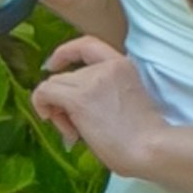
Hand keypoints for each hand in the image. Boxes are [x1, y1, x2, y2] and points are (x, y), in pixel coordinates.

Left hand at [31, 32, 168, 173]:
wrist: (151, 148)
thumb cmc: (144, 139)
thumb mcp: (128, 102)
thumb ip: (104, 94)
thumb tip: (71, 108)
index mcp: (124, 65)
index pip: (88, 45)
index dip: (65, 53)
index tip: (53, 66)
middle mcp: (107, 67)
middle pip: (67, 75)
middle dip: (63, 99)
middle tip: (73, 126)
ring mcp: (92, 81)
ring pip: (54, 85)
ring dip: (56, 108)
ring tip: (73, 132)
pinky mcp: (79, 98)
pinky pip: (44, 92)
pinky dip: (41, 105)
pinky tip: (50, 119)